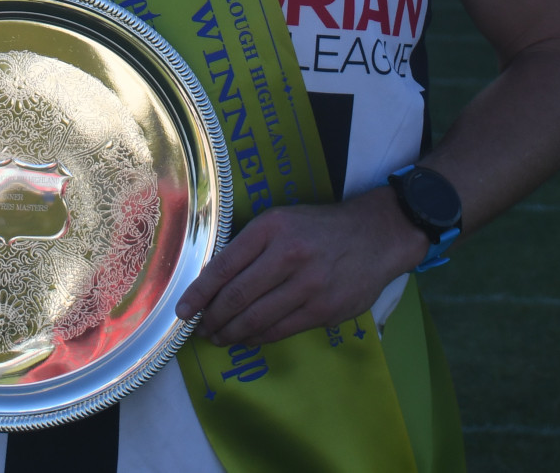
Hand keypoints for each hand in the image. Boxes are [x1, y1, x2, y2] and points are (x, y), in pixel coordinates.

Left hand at [174, 188, 428, 347]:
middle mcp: (288, 255)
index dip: (198, 293)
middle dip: (212, 318)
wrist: (377, 235)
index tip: (182, 310)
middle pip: (236, 297)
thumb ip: (250, 245)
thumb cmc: (321, 228)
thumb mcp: (282, 221)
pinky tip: (247, 338)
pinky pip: (280, 330)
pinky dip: (257, 338)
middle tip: (201, 328)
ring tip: (219, 337)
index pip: (223, 266)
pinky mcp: (324, 310)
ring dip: (231, 333)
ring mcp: (308, 285)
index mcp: (272, 228)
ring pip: (256, 319)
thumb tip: (212, 280)